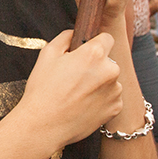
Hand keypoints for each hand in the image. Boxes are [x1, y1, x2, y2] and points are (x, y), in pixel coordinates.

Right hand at [12, 30, 122, 148]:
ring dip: (99, 83)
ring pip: (110, 80)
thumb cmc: (42, 89)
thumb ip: (64, 38)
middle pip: (108, 60)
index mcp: (94, 54)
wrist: (44, 125)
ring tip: (76, 94)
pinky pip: (111, 97)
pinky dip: (100, 99)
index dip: (94, 43)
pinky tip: (82, 104)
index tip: (85, 51)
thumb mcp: (46, 55)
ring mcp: (115, 91)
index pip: (106, 38)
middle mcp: (110, 70)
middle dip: (95, 65)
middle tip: (74, 77)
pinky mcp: (115, 108)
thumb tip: (74, 34)